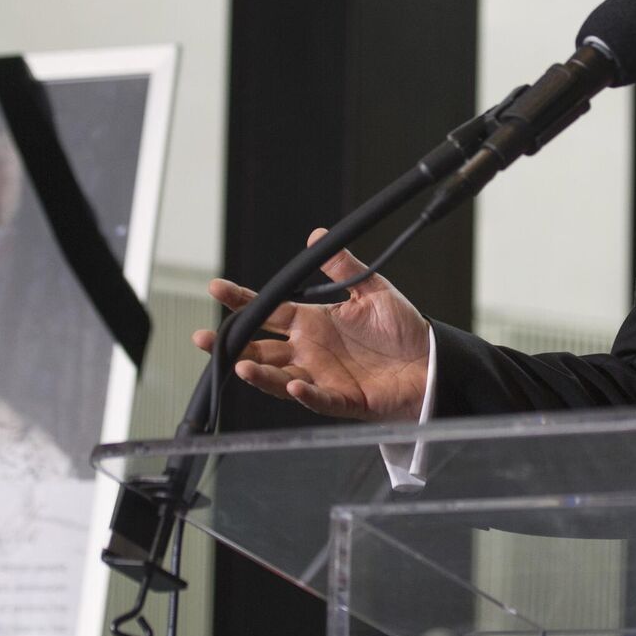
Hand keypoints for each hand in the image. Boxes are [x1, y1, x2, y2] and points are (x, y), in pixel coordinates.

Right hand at [193, 229, 431, 421]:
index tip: (216, 289)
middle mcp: (310, 351)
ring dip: (259, 374)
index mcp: (313, 323)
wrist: (432, 361)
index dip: (242, 301)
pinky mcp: (343, 399)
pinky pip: (318, 398)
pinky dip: (305, 393)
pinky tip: (294, 385)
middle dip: (232, 345)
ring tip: (239, 366)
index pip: (268, 311)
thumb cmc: (402, 328)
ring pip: (279, 377)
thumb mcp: (373, 289)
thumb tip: (317, 236)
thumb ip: (344, 267)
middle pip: (260, 349)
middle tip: (204, 338)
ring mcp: (323, 376)